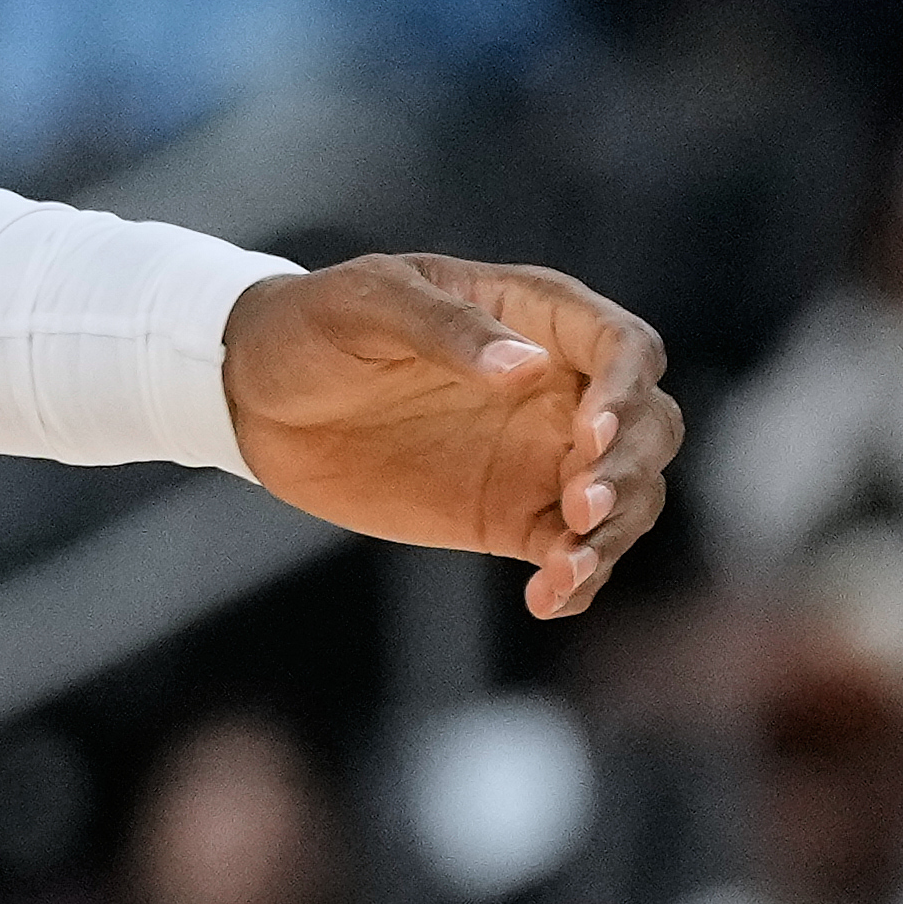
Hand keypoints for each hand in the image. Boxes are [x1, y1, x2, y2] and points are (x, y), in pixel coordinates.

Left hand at [223, 252, 676, 618]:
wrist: (252, 393)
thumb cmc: (310, 323)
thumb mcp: (365, 304)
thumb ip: (445, 329)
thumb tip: (527, 367)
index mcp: (537, 316)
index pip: (625, 348)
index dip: (625, 389)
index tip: (590, 431)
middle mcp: (559, 387)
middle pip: (650, 427)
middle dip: (631, 467)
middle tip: (580, 500)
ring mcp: (542, 454)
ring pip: (628, 497)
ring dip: (614, 533)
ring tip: (564, 565)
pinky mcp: (514, 515)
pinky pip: (571, 551)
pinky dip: (576, 579)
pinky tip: (547, 599)